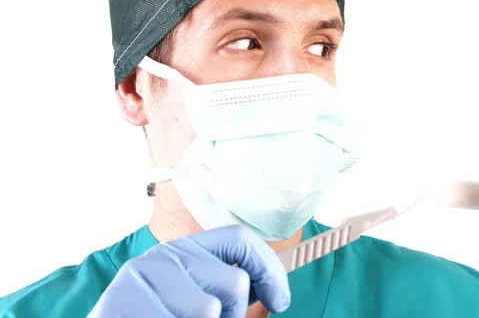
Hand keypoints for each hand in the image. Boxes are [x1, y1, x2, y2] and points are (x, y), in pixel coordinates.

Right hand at [87, 225, 289, 317]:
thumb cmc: (153, 315)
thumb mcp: (186, 293)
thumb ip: (220, 283)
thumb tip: (270, 286)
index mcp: (183, 249)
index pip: (239, 239)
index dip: (269, 268)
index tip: (280, 299)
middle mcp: (164, 257)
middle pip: (235, 282)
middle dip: (234, 315)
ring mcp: (145, 281)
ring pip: (213, 310)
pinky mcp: (127, 304)